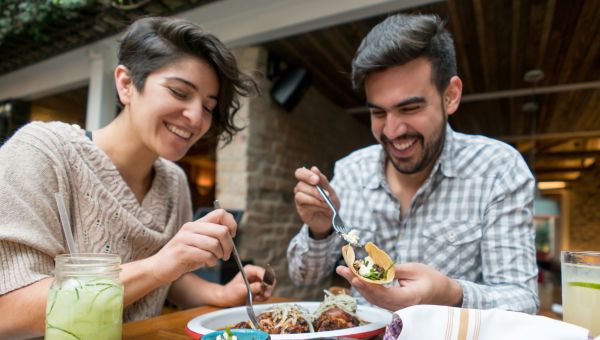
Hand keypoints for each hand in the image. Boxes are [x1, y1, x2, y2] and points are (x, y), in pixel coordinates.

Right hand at [147, 209, 236, 284]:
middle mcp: (191, 227)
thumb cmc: (183, 256)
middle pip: (222, 230)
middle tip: (226, 255)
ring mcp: (185, 239)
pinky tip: (208, 264)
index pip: (221, 213)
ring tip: (214, 260)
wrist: (158, 268)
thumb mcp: (198, 243)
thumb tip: (231, 235)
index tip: (231, 236)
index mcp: (196, 223)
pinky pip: (206, 255)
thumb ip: (212, 236)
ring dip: (219, 255)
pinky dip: (211, 262)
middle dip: (229, 245)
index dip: (231, 225)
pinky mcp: (181, 252)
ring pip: (215, 244)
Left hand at [219, 265, 275, 306]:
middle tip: (264, 295)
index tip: (266, 288)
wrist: (226, 298)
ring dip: (265, 293)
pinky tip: (256, 298)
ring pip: (269, 286)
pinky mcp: (258, 287)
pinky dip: (263, 296)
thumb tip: (262, 286)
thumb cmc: (230, 293)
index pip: (264, 272)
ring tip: (257, 298)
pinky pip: (266, 291)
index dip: (267, 280)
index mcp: (250, 270)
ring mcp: (257, 280)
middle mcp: (255, 273)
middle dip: (268, 288)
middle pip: (269, 278)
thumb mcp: (241, 290)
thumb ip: (252, 287)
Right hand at [293, 166, 338, 237]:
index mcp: (308, 181)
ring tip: (326, 201)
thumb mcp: (330, 191)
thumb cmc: (330, 203)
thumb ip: (323, 181)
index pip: (300, 173)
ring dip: (315, 197)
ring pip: (300, 194)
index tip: (316, 180)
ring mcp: (299, 199)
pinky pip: (303, 203)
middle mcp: (301, 189)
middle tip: (326, 194)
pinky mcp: (300, 209)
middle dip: (314, 189)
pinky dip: (315, 203)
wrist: (331, 219)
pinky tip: (323, 206)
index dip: (306, 174)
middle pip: (300, 184)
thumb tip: (313, 168)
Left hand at [336, 263, 462, 310]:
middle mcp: (400, 307)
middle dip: (356, 282)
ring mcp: (396, 308)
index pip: (383, 292)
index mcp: (408, 298)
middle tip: (342, 269)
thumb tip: (373, 266)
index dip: (367, 284)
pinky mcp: (393, 304)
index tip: (355, 274)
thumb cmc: (432, 279)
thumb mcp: (414, 269)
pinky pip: (376, 297)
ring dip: (358, 284)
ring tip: (344, 271)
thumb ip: (393, 270)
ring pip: (372, 298)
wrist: (444, 294)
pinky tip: (355, 277)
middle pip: (373, 296)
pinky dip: (365, 287)